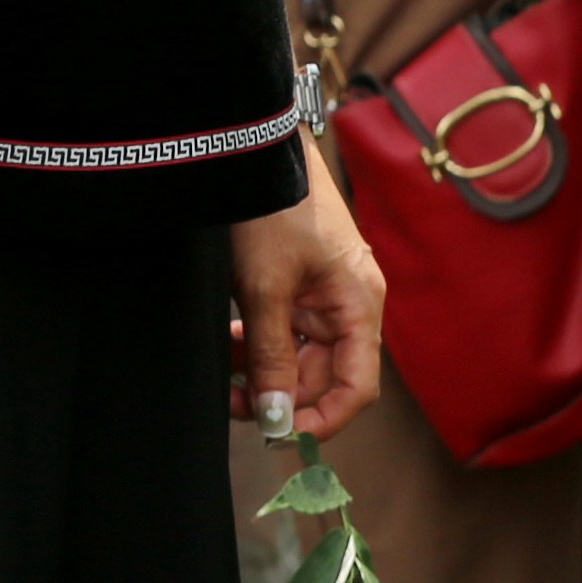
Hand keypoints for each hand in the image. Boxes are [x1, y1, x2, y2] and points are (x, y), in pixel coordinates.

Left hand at [230, 155, 385, 442]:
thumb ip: (270, 355)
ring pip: (298, 354)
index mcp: (358, 305)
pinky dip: (256, 343)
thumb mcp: (264, 287)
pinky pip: (283, 329)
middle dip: (279, 394)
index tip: (280, 437)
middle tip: (231, 402)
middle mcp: (348, 304)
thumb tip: (277, 418)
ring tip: (223, 376)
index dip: (322, 420)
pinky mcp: (297, 282)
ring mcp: (322, 293)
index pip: (356, 387)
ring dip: (262, 370)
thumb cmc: (271, 207)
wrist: (256, 145)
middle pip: (322, 375)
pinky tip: (226, 346)